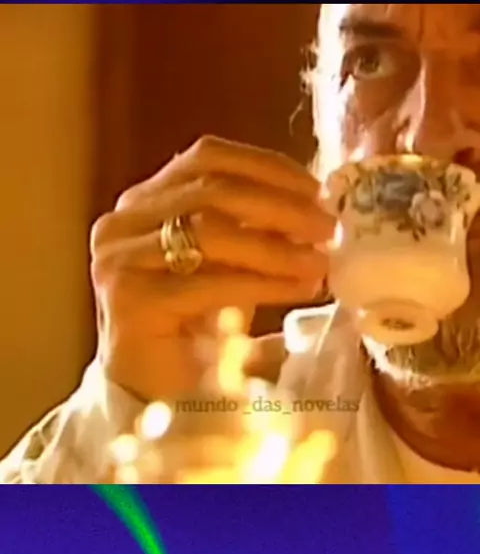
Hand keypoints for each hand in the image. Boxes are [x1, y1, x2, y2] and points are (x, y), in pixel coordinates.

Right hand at [90, 136, 334, 402]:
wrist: (158, 396)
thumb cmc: (198, 326)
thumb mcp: (231, 262)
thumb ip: (258, 227)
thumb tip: (317, 203)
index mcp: (145, 200)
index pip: (207, 156)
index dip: (267, 167)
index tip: (318, 189)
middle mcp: (123, 221)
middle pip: (211, 189)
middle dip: (281, 206)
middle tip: (328, 227)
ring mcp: (119, 259)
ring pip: (210, 232)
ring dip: (277, 246)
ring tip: (321, 262)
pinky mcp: (129, 301)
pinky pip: (209, 282)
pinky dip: (264, 282)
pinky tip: (299, 288)